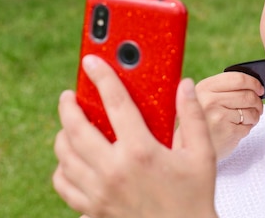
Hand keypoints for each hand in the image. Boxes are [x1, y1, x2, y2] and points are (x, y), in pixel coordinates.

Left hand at [53, 55, 216, 217]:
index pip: (116, 104)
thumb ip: (192, 116)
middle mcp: (115, 170)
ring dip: (63, 135)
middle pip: (76, 128)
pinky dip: (62, 167)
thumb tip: (184, 84)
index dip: (102, 78)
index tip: (91, 62)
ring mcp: (100, 191)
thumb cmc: (194, 196)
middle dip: (68, 107)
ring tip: (70, 125)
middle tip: (69, 96)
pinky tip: (72, 159)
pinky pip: (63, 183)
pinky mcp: (93, 208)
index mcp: (142, 152)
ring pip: (64, 155)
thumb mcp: (202, 154)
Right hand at [195, 72, 263, 159]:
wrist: (189, 150)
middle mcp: (210, 100)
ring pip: (251, 111)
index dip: (254, 83)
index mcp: (204, 87)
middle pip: (248, 95)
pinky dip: (248, 128)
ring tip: (247, 119)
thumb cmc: (201, 121)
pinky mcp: (228, 132)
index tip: (260, 89)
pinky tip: (238, 129)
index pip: (238, 78)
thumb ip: (222, 89)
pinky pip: (248, 126)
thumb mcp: (203, 99)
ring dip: (255, 115)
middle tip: (257, 107)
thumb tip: (254, 84)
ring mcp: (219, 116)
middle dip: (257, 102)